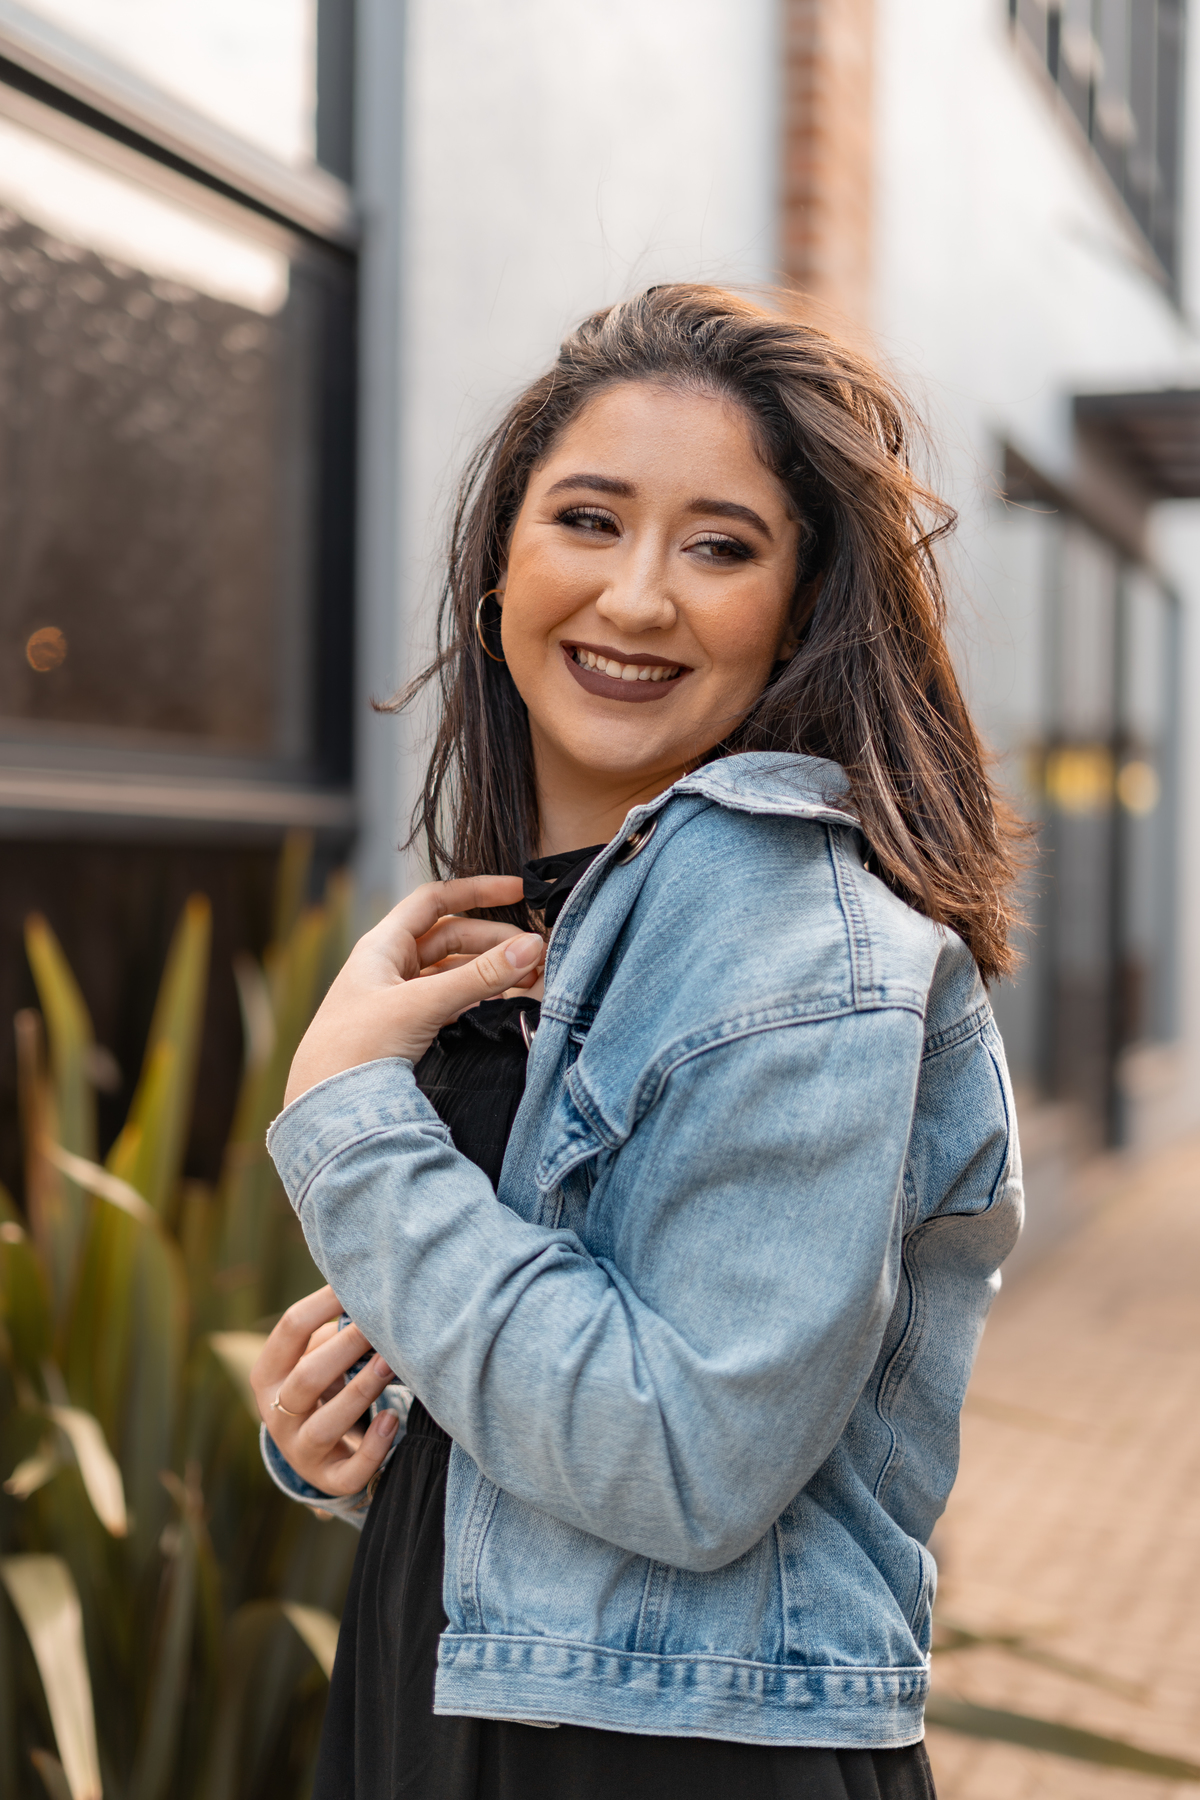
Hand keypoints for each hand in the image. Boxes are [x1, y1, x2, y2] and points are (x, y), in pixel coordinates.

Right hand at [250, 1286, 399, 1496]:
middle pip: (308, 1378)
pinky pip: (350, 1470)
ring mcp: (300, 1450)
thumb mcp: (313, 1358)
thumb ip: (331, 1331)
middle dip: (345, 1348)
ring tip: (390, 1364)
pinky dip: (373, 1446)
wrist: (317, 1452)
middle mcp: (277, 1414)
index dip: (323, 1303)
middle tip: (380, 1326)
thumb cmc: (323, 1385)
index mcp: (267, 1375)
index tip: (355, 1284)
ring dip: (361, 1391)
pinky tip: (392, 1420)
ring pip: (326, 1424)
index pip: (290, 1330)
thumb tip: (367, 1291)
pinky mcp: (329, 1478)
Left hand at [284, 876, 543, 1105]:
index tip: (518, 891)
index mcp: (383, 945)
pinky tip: (503, 1005)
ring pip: (453, 972)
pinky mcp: (407, 1029)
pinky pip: (450, 1001)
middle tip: (534, 955)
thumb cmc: (356, 1047)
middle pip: (452, 938)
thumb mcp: (423, 1004)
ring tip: (529, 982)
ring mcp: (399, 998)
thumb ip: (479, 976)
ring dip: (490, 972)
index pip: (435, 900)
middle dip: (494, 942)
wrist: (328, 1109)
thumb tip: (530, 946)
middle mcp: (390, 966)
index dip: (476, 891)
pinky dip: (478, 998)